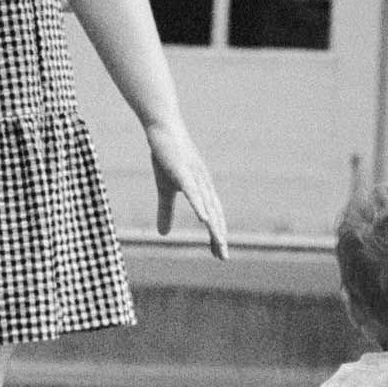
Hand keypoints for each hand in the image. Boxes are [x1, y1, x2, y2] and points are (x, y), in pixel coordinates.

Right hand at [149, 120, 228, 256]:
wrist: (163, 129)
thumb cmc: (167, 158)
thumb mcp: (165, 189)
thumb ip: (166, 212)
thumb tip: (163, 235)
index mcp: (202, 190)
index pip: (213, 216)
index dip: (217, 235)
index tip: (220, 255)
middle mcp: (204, 184)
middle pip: (215, 214)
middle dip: (219, 235)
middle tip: (224, 257)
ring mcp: (195, 177)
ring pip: (207, 205)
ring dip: (214, 224)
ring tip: (219, 242)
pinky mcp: (183, 170)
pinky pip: (193, 191)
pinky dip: (200, 205)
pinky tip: (204, 219)